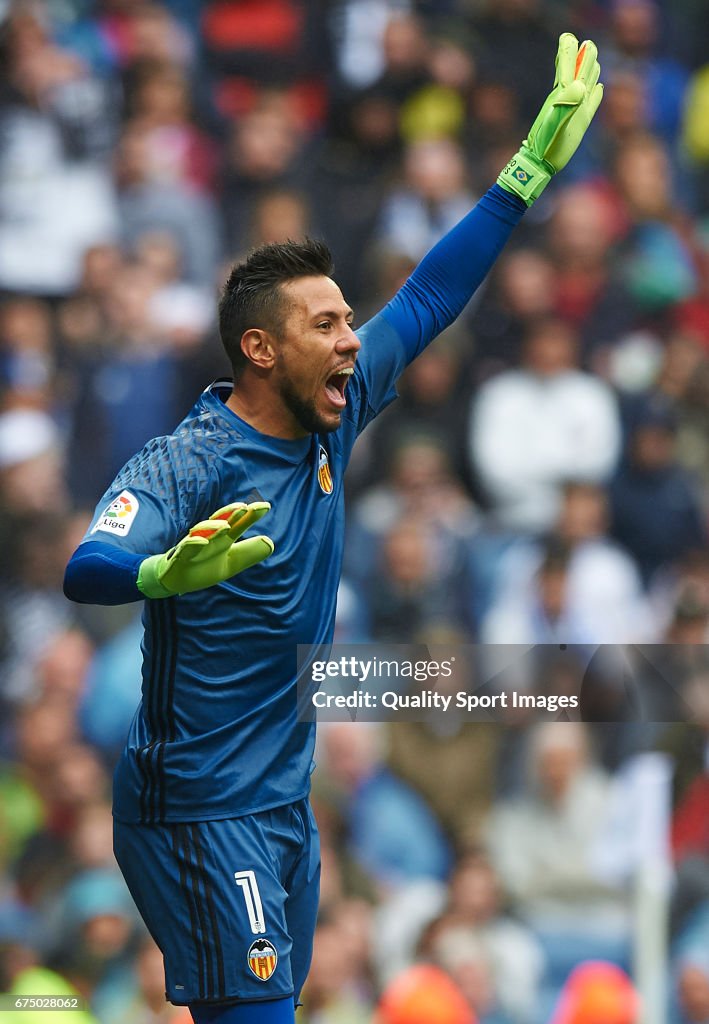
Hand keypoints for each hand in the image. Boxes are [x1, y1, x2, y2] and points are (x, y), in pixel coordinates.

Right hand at [137, 502, 273, 598]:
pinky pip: (185, 548)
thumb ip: (249, 553)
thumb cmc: (205, 567)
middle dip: (231, 513)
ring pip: (202, 532)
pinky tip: (202, 542)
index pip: (238, 523)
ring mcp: (194, 545)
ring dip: (213, 527)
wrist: (177, 581)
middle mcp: (209, 537)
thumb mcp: (232, 562)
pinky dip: (193, 544)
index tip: (266, 507)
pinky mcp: (180, 556)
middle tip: (244, 507)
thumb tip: (270, 543)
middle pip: (220, 521)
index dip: (251, 515)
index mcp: (223, 538)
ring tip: (226, 526)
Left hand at [497, 33, 602, 205]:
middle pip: (579, 70)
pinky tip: (599, 87)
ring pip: (586, 83)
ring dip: (590, 70)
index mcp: (561, 92)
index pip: (566, 63)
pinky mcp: (581, 121)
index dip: (568, 49)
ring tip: (593, 59)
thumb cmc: (546, 145)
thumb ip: (566, 103)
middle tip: (588, 45)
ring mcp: (576, 108)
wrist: (541, 164)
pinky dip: (596, 93)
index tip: (569, 38)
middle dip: (584, 56)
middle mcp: (569, 97)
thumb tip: (581, 85)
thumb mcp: (555, 123)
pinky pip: (592, 101)